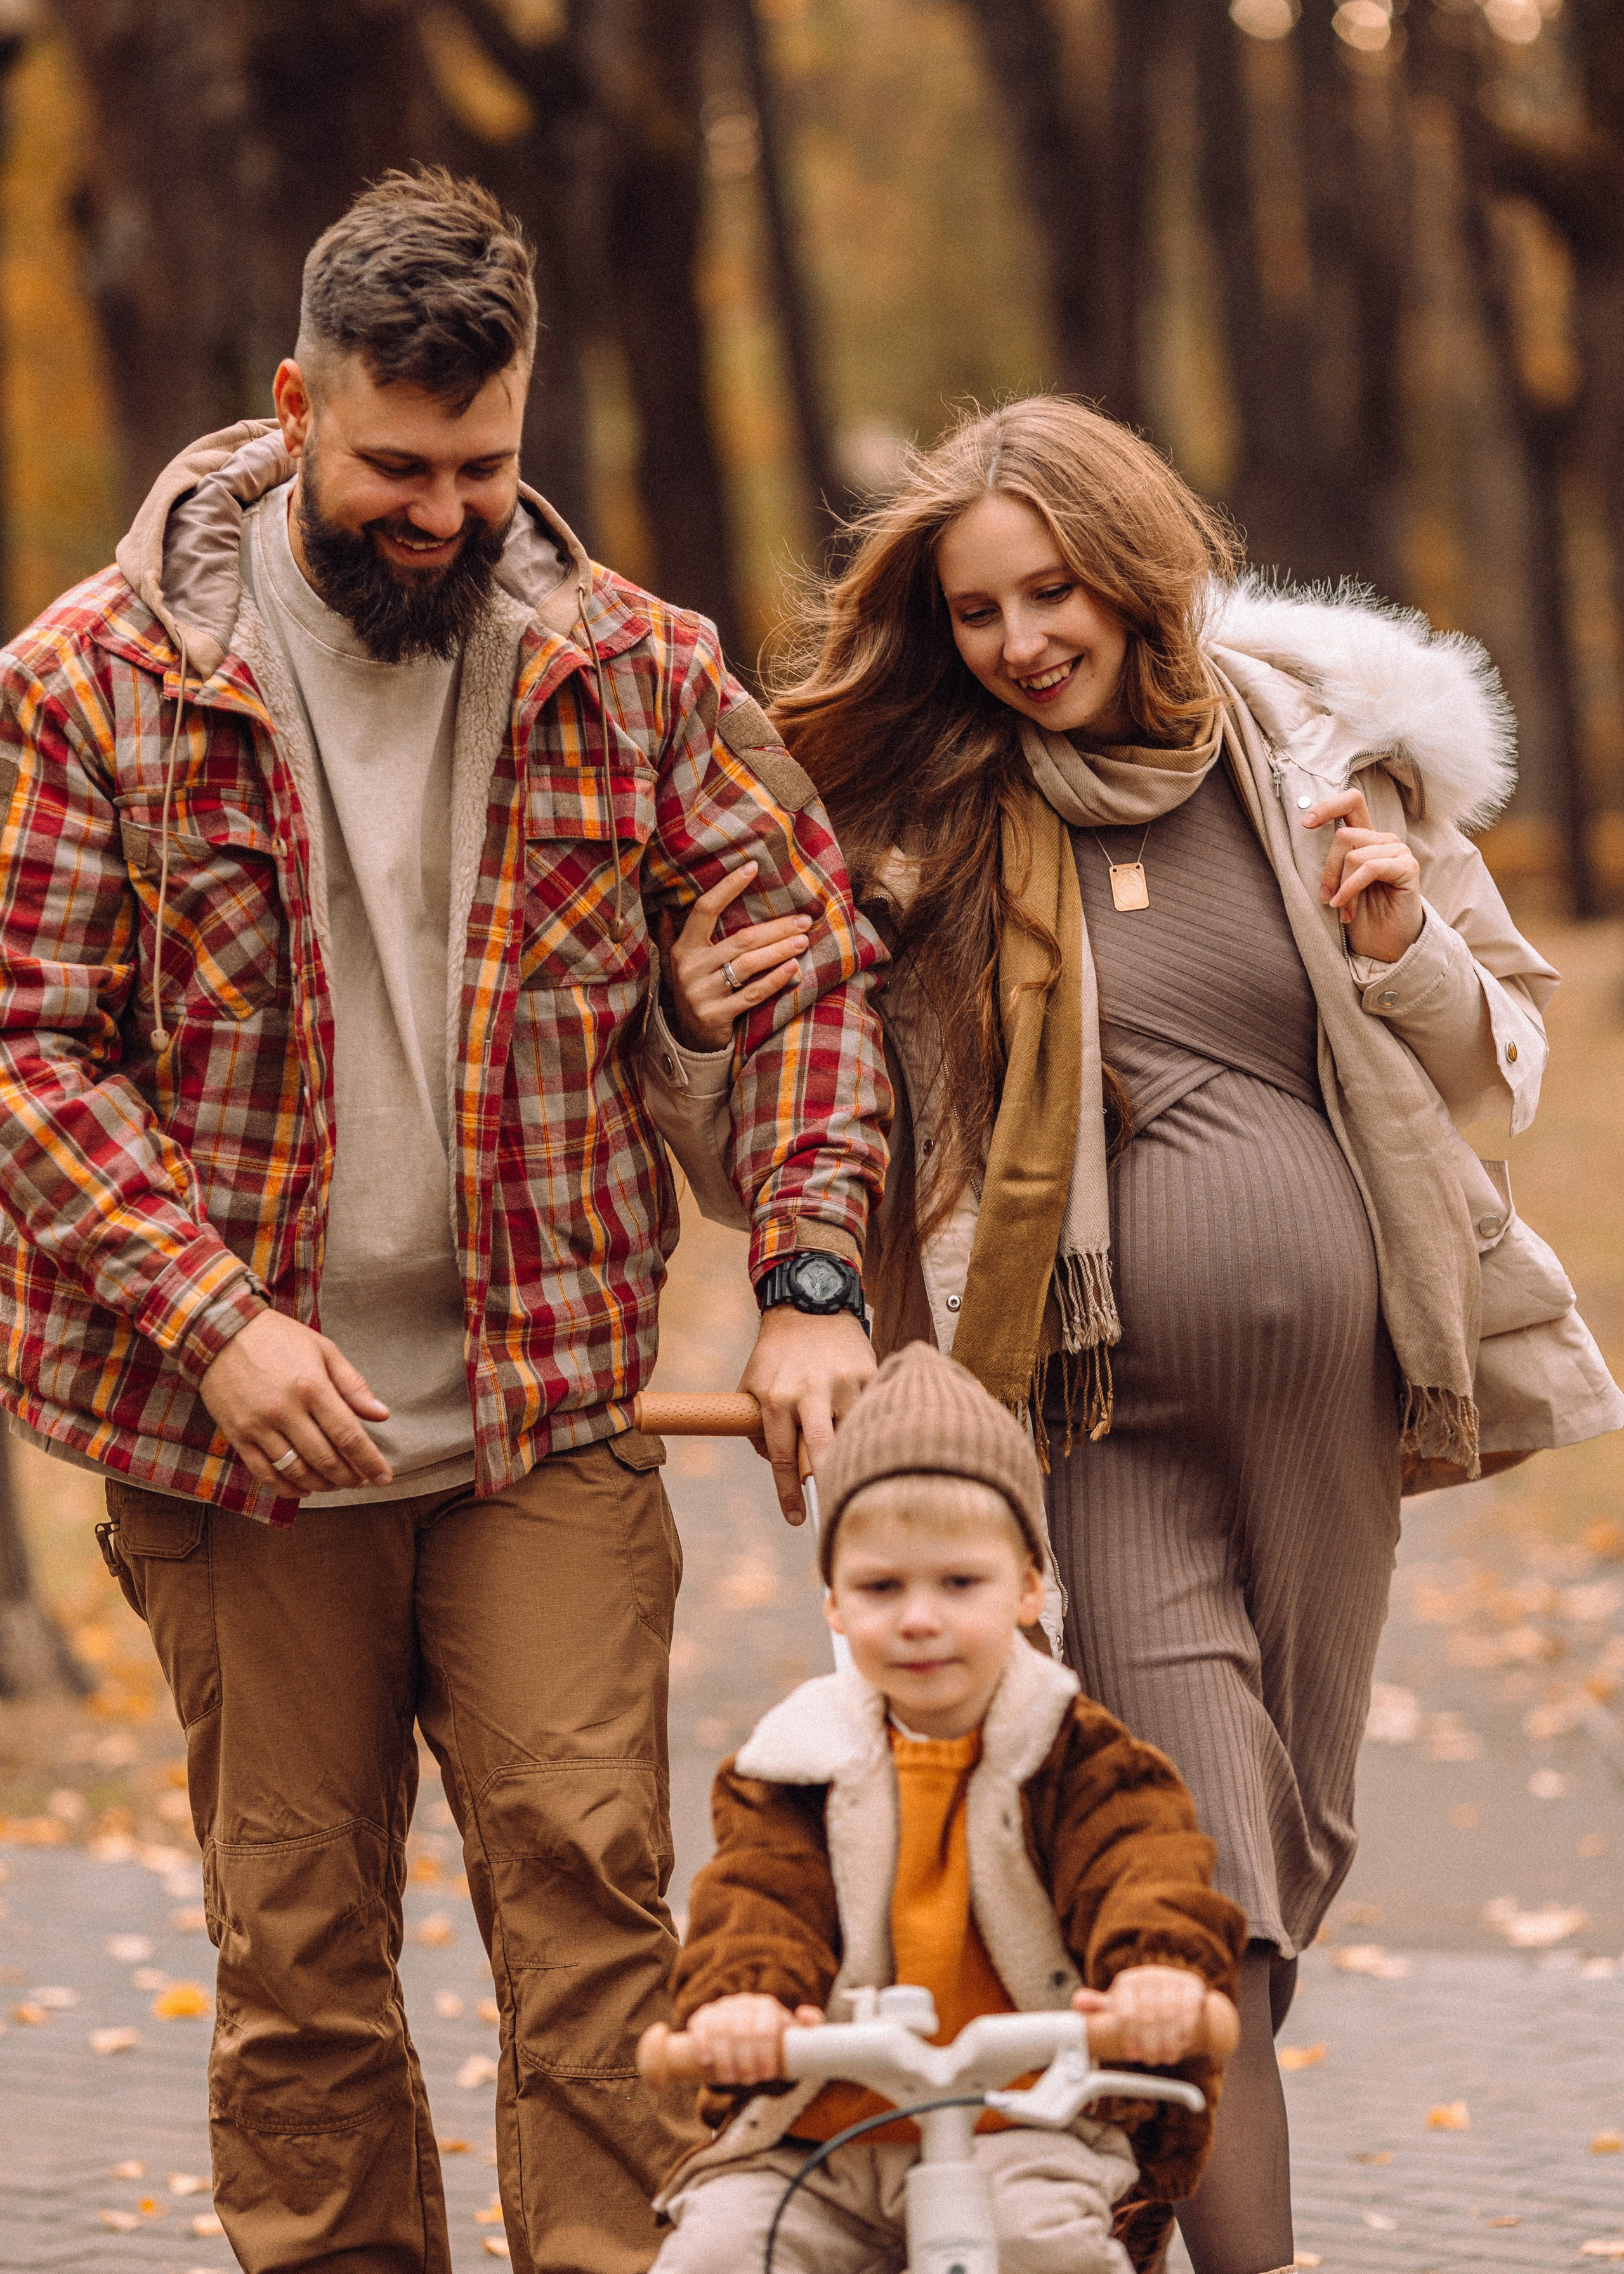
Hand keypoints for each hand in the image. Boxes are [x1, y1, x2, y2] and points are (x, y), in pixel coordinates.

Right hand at [199, 1308, 392, 1495]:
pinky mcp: (237, 1435)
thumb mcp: (324, 1350)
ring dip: (322, 1485)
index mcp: (312, 1386)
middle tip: (361, 1480)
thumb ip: (353, 1386)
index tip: (384, 1477)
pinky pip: (264, 1473)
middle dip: (349, 1477)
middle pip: (325, 1459)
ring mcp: (258, 1425)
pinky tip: (303, 1488)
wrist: (220, 1331)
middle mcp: (285, 1410)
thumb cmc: (279, 1338)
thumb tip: (382, 1416)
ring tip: (337, 1484)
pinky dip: (287, 1488)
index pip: (348, 1436)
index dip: (369, 1462)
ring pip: (296, 1472)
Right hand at [664, 861, 808, 1051]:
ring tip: (803, 940)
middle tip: (803, 919)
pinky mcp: (716, 1016)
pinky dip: (775, 980)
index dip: (728, 887)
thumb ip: (669, 935)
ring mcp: (702, 993)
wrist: (690, 1039)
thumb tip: (664, 907)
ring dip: (779, 951)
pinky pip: (753, 994)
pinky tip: (793, 968)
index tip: (753, 867)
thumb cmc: (692, 990)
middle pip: (740, 940)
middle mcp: (690, 968)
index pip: (704, 909)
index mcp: (683, 949)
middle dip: (774, 928)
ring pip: (748, 965)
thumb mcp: (673, 963)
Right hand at [683, 1993, 822, 2086]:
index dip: (766, 2055)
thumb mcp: (793, 2037)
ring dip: (724, 2058)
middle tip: (748, 2080)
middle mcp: (744, 2003)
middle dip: (745, 2061)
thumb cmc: (773, 2043)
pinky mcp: (705, 2016)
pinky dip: (702, 2044)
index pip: (765, 2029)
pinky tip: (706, 2061)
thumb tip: (804, 2013)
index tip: (767, 2074)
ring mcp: (723, 2008)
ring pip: (720, 2030)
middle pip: (741, 2031)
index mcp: (767, 2007)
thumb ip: (810, 2026)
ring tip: (729, 2078)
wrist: (748, 2040)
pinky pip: (700, 2027)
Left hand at [738, 1304, 874, 1522]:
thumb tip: (781, 1467)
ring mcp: (842, 1381)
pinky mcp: (867, 1372)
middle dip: (829, 1481)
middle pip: (823, 1449)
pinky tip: (874, 1435)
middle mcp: (808, 1391)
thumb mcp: (752, 1385)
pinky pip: (873, 1410)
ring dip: (853, 1452)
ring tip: (856, 1468)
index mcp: (775, 1398)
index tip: (796, 1520)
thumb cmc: (776, 1354)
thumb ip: (757, 1429)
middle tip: (833, 1505)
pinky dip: (872, 1425)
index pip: (783, 1458)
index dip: (789, 1494)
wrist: (808, 1304)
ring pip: (853, 1432)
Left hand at [1083, 1966, 1207, 2065]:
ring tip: (1164, 2057)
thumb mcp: (1122, 2007)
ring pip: (1168, 2015)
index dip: (1128, 2036)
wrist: (1182, 2001)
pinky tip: (1182, 2042)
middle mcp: (1148, 1976)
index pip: (1124, 2011)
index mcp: (1128, 1982)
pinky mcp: (1191, 1985)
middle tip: (1150, 2059)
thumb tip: (1076, 2002)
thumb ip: (1099, 2006)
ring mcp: (1171, 1979)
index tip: (1132, 2054)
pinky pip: (1189, 2010)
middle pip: (1147, 2015)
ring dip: (1167, 2041)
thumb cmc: (1146, 2008)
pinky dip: (1185, 2030)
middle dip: (1149, 2043)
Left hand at [1302, 787, 1423, 962]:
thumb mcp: (1337, 884)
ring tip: (1342, 909)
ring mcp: (1398, 852)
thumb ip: (1331, 859)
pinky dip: (1351, 889)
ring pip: (1353, 854)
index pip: (1352, 802)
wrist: (1384, 945)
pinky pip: (1369, 868)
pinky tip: (1345, 910)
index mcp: (1366, 838)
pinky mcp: (1408, 868)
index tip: (1305, 823)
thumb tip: (1307, 830)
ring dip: (1341, 887)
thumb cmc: (1360, 915)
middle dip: (1328, 869)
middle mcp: (1384, 840)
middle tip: (1326, 898)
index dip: (1328, 806)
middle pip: (1343, 835)